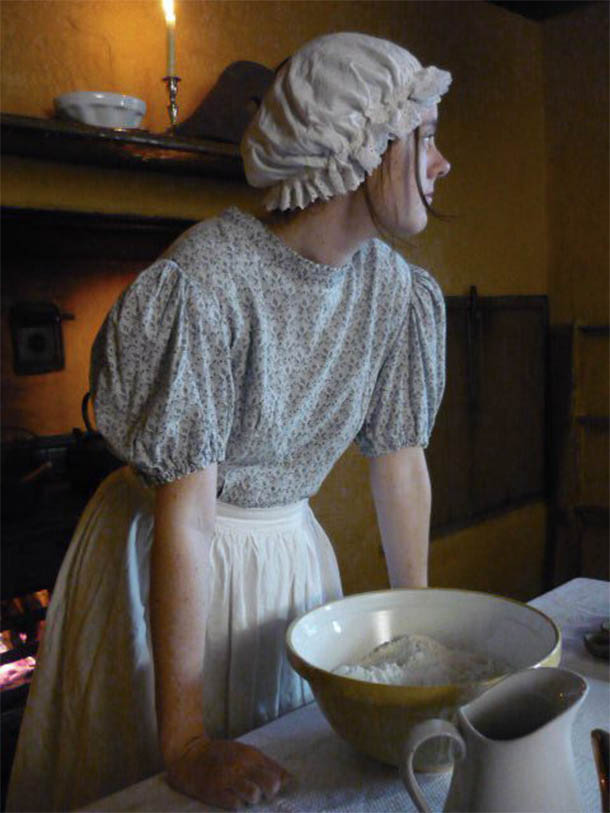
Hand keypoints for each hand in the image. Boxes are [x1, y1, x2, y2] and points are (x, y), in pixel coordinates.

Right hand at [166, 736, 293, 809]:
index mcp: (252, 755)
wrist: (189, 755)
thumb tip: (289, 780)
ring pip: (254, 795)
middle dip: (269, 793)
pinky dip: (236, 804)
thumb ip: (267, 765)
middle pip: (271, 785)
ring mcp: (228, 779)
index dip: (279, 785)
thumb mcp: (246, 753)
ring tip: (244, 796)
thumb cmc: (221, 755)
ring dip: (252, 799)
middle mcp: (242, 765)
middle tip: (261, 794)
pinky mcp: (215, 792)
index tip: (274, 789)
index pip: (278, 775)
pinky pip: (235, 805)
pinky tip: (230, 798)